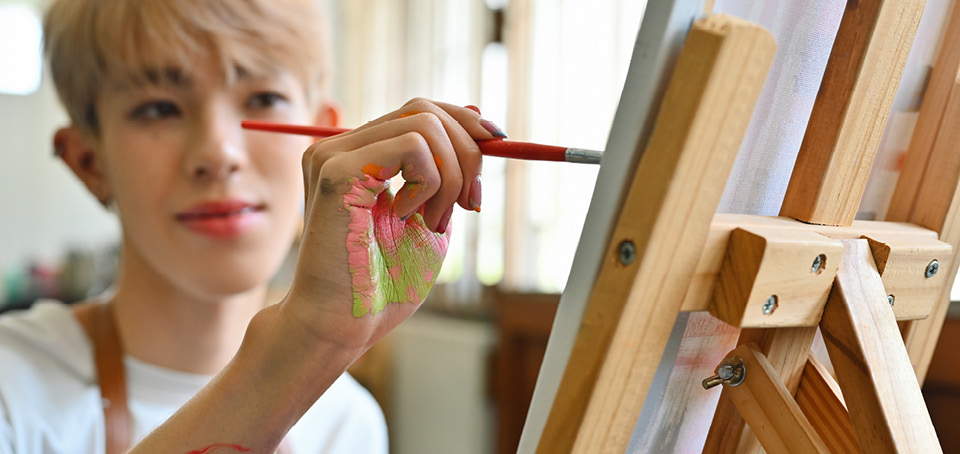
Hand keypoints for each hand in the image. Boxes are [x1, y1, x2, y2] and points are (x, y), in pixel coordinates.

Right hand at [284, 98, 497, 352]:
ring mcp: (333, 155)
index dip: (464, 123)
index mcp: (359, 158)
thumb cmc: (382, 285)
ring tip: (432, 221)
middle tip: (471, 204)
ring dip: (449, 176)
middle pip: (423, 110)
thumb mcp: (429, 218)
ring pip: (423, 124)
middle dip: (467, 151)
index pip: (418, 113)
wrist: (342, 326)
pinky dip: (430, 183)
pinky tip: (409, 217)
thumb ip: (447, 175)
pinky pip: (411, 147)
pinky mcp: (337, 170)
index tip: (496, 147)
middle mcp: (340, 148)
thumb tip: (482, 122)